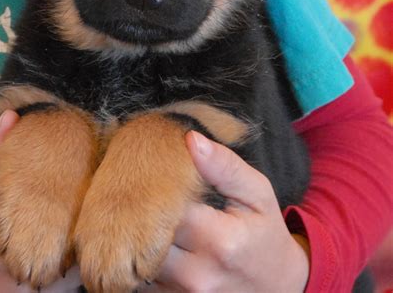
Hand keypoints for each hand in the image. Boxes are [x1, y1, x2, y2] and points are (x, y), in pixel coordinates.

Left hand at [144, 131, 309, 292]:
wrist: (277, 286)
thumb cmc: (264, 233)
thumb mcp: (257, 193)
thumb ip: (224, 166)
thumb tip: (191, 139)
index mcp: (221, 241)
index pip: (167, 203)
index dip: (157, 183)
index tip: (159, 169)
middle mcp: (198, 274)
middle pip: (146, 232)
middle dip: (144, 208)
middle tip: (148, 188)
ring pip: (139, 256)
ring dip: (141, 232)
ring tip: (152, 212)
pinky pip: (143, 277)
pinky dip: (144, 257)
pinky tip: (155, 239)